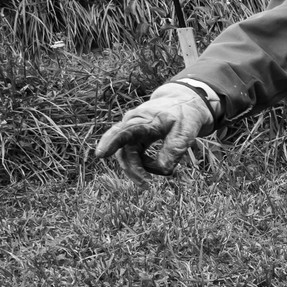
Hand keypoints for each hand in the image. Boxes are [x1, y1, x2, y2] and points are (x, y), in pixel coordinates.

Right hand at [93, 84, 211, 177]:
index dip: (111, 143)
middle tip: (146, 185)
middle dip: (131, 169)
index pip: (124, 131)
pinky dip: (140, 165)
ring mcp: (132, 132)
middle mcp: (132, 124)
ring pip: (126, 155)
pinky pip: (131, 155)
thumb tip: (164, 171)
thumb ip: (174, 150)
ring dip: (135, 170)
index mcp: (144, 119)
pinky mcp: (135, 139)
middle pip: (124, 150)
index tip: (101, 155)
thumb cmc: (184, 115)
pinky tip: (149, 172)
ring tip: (147, 183)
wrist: (182, 101)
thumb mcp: (185, 132)